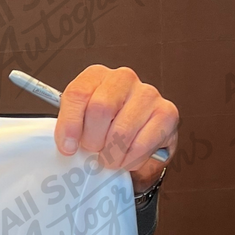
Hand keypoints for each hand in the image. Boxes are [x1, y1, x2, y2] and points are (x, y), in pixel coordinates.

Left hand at [54, 65, 179, 190]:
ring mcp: (148, 93)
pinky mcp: (167, 113)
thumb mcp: (82, 122)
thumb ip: (71, 127)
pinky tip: (127, 158)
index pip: (77, 94)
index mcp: (97, 75)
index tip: (68, 147)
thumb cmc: (107, 128)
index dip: (70, 125)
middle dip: (93, 140)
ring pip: (121, 131)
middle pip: (100, 109)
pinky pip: (141, 144)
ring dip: (111, 155)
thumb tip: (67, 146)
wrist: (140, 138)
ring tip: (110, 158)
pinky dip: (130, 159)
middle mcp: (123, 78)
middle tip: (94, 151)